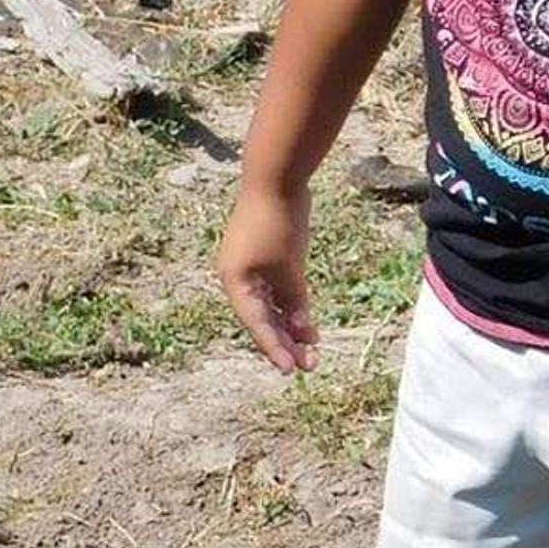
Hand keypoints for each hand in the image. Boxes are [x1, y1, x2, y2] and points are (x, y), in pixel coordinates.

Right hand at [218, 179, 318, 374]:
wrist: (276, 179)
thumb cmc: (278, 222)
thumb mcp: (289, 268)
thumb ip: (295, 301)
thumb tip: (303, 332)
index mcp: (236, 282)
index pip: (257, 324)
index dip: (274, 348)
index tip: (289, 369)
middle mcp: (240, 279)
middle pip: (263, 319)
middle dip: (285, 342)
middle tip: (308, 365)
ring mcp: (252, 268)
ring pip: (272, 308)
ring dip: (291, 327)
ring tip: (312, 350)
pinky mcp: (266, 258)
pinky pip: (277, 291)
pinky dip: (292, 307)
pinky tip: (307, 325)